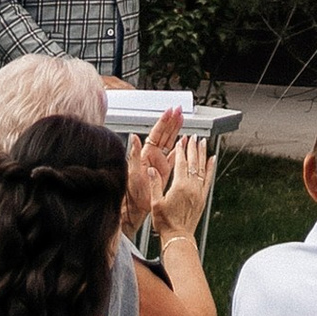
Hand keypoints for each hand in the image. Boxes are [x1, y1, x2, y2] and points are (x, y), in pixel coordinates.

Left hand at [122, 111, 183, 230]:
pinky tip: (184, 140)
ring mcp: (159, 161)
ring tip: (182, 119)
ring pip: (170, 141)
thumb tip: (134, 137)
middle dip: (172, 121)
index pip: (157, 133)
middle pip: (164, 134)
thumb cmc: (133, 191)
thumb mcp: (133, 171)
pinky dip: (179, 146)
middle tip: (179, 110)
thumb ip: (134, 153)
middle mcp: (153, 155)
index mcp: (146, 153)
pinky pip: (173, 154)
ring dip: (176, 130)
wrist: (137, 205)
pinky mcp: (165, 169)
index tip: (170, 111)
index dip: (164, 121)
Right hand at [154, 138, 210, 244]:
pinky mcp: (203, 197)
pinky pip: (208, 179)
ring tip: (203, 142)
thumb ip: (155, 184)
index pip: (181, 163)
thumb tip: (152, 170)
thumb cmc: (165, 223)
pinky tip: (212, 159)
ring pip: (202, 168)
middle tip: (193, 137)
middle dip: (193, 148)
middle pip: (193, 162)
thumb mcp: (155, 203)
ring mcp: (199, 191)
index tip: (181, 141)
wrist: (178, 237)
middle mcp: (191, 187)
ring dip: (202, 153)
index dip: (181, 150)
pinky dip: (211, 168)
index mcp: (179, 186)